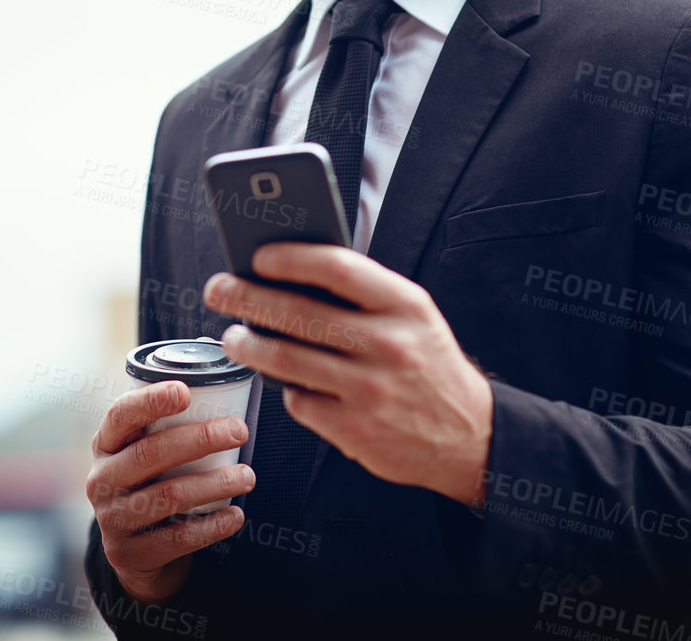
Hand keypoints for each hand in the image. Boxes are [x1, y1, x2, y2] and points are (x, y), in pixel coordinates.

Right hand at [86, 381, 254, 602]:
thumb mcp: (147, 457)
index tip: (186, 392)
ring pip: (168, 495)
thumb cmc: (151, 486)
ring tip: (247, 477)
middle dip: (199, 439)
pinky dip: (211, 526)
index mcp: (106, 445)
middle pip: (150, 453)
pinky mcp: (127, 553)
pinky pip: (176, 538)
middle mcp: (101, 479)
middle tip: (238, 431)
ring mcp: (111, 519)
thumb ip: (169, 430)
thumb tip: (229, 398)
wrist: (134, 554)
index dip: (151, 401)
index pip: (121, 415)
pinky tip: (235, 516)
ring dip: (214, 483)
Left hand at [205, 242, 493, 506]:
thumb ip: (361, 295)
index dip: (291, 258)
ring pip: (287, 360)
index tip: (257, 256)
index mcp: (405, 305)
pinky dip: (286, 389)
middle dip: (247, 298)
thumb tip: (288, 274)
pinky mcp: (355, 430)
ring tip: (233, 336)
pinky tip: (284, 380)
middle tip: (219, 290)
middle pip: (300, 314)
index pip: (337, 269)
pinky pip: (300, 401)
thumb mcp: (411, 317)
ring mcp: (371, 391)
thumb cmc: (428, 364)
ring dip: (248, 345)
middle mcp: (390, 345)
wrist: (471, 435)